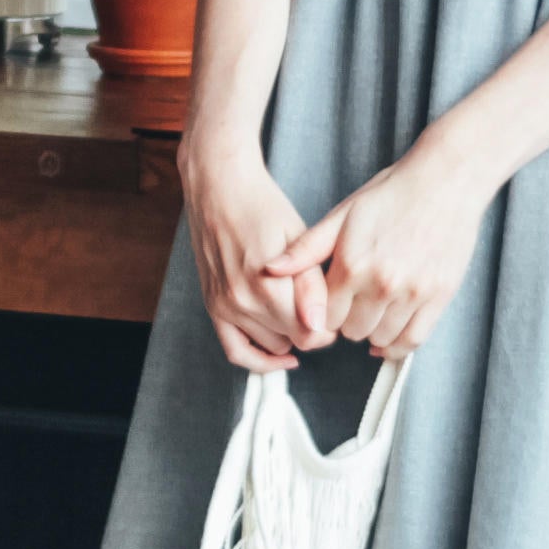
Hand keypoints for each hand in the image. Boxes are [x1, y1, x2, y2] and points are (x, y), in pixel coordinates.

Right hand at [183, 149, 328, 370]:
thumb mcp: (299, 239)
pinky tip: (280, 355)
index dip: (329, 328)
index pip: (311, 335)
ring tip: (298, 313)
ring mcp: (225, 307)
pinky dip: (259, 360)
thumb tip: (320, 327)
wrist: (219, 189)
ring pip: (271, 347)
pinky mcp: (214, 307)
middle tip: (319, 307)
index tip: (335, 313)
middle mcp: (243, 302)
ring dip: (289, 336)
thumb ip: (312, 287)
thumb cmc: (263, 207)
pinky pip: (236, 351)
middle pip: (293, 342)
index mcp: (269, 286)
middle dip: (312, 330)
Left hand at [272, 151, 497, 359]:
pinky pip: (413, 340)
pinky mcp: (438, 297)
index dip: (323, 312)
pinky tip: (390, 337)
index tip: (331, 302)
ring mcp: (412, 293)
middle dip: (347, 320)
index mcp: (352, 264)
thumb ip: (306, 248)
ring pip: (381, 338)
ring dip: (373, 330)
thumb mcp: (343, 215)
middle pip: (351, 331)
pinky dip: (398, 346)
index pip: (324, 316)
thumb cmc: (393, 193)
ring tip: (374, 310)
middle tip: (354, 303)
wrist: (445, 181)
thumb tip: (270, 269)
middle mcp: (381, 284)